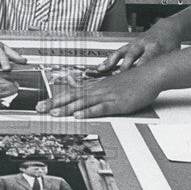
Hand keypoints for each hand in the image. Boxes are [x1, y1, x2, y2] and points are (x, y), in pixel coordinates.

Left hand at [36, 68, 160, 118]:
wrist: (151, 74)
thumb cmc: (135, 81)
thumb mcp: (114, 86)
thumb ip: (101, 93)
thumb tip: (90, 99)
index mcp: (96, 87)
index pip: (72, 93)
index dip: (56, 99)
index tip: (43, 104)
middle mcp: (98, 90)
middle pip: (72, 97)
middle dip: (54, 103)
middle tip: (39, 109)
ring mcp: (107, 96)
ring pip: (82, 102)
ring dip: (67, 108)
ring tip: (53, 114)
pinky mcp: (117, 103)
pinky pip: (101, 108)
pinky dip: (89, 112)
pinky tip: (79, 115)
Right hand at [98, 23, 180, 71]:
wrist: (167, 29)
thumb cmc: (170, 44)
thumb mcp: (173, 54)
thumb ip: (166, 64)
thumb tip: (167, 78)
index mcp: (156, 46)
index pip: (147, 58)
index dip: (141, 67)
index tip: (136, 77)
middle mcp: (143, 44)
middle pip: (131, 55)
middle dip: (123, 65)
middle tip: (117, 75)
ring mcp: (134, 44)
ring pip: (121, 52)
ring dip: (111, 62)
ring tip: (101, 70)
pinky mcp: (129, 45)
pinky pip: (117, 52)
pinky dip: (108, 59)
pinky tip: (101, 66)